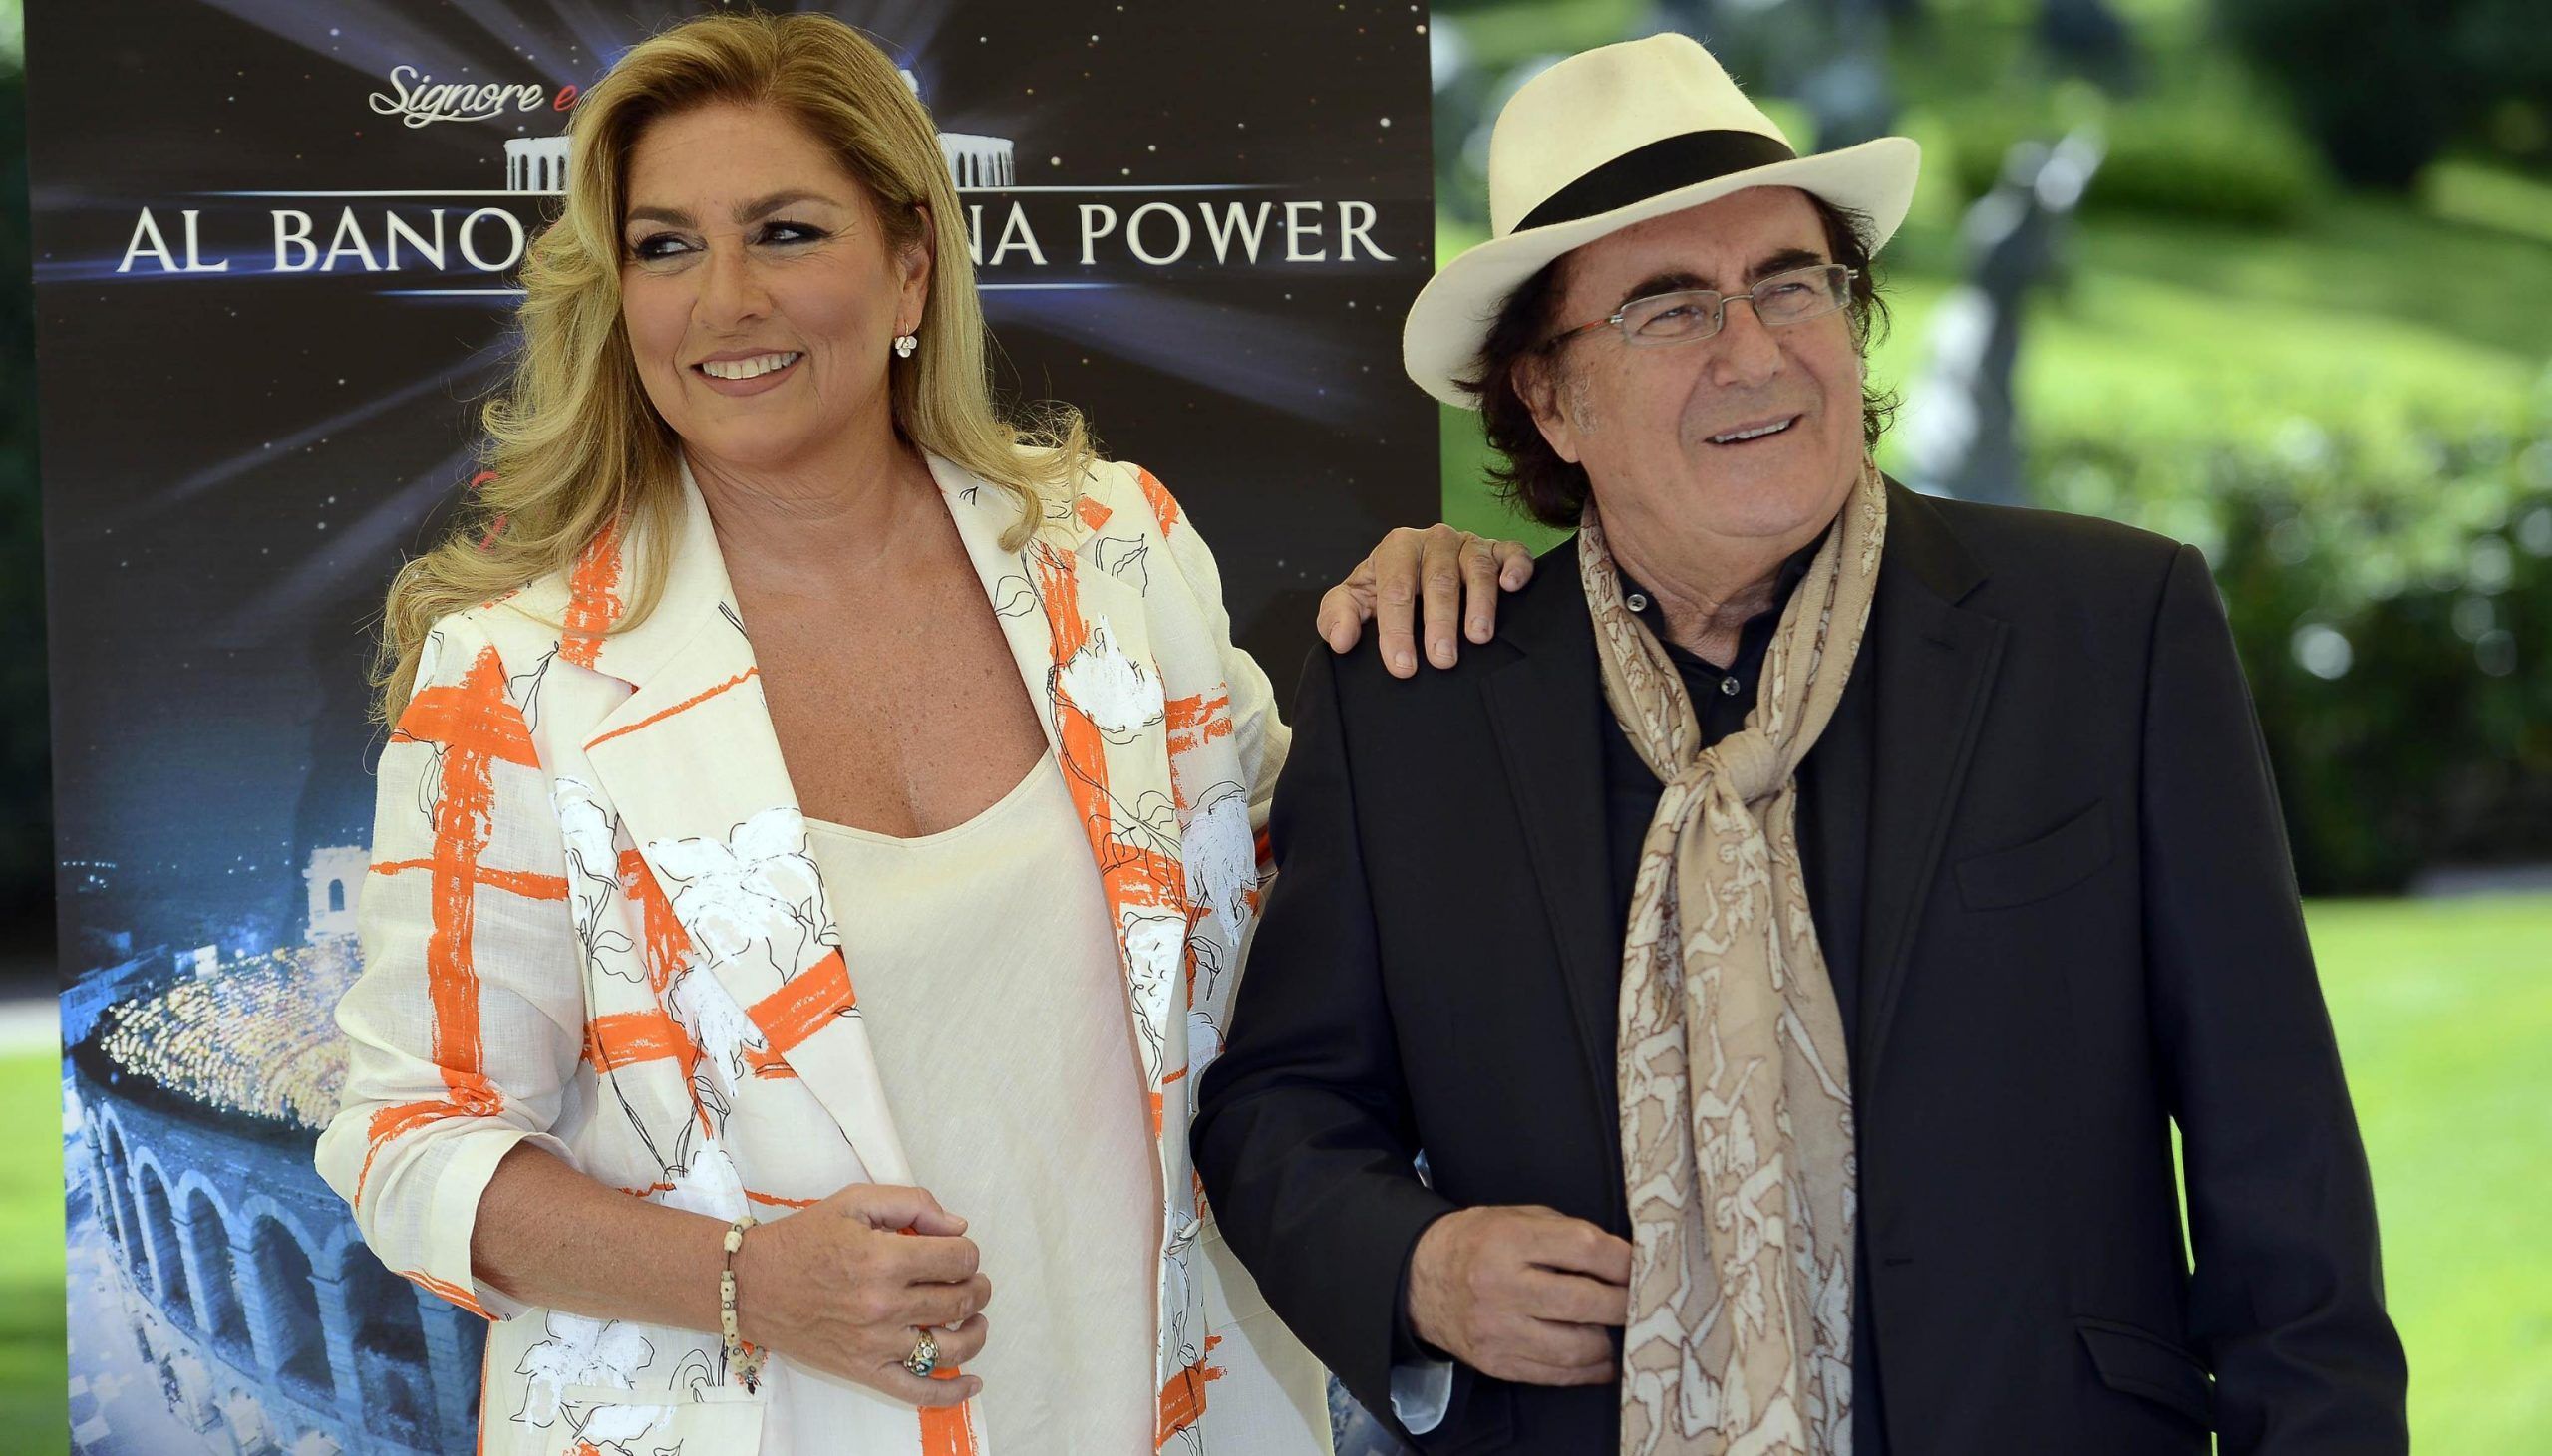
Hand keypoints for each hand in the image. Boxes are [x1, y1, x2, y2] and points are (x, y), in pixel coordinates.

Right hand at [731, 1183, 992, 1407]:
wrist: (752, 1284)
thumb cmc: (804, 1239)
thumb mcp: (856, 1201)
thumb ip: (912, 1204)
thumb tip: (958, 1228)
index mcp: (884, 1259)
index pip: (959, 1259)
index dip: (967, 1251)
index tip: (957, 1251)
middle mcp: (884, 1306)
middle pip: (961, 1300)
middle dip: (977, 1286)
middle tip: (970, 1280)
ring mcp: (876, 1344)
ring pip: (951, 1346)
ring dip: (976, 1331)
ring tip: (973, 1319)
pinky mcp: (864, 1370)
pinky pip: (918, 1391)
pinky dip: (952, 1392)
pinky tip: (972, 1382)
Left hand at [1317, 524, 1535, 677]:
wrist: (1417, 573)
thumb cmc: (1385, 591)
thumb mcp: (1355, 601)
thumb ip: (1337, 617)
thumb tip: (1341, 640)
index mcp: (1396, 548)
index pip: (1395, 589)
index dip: (1397, 629)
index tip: (1402, 666)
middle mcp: (1434, 539)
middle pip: (1438, 580)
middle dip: (1439, 622)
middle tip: (1442, 660)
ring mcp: (1469, 543)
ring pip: (1476, 568)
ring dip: (1479, 603)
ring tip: (1478, 638)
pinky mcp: (1499, 550)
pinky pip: (1513, 553)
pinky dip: (1516, 567)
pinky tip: (1513, 587)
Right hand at [1406, 1205, 1630, 1386]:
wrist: (1420, 1279)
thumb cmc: (1479, 1242)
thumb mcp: (1517, 1217)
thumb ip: (1567, 1233)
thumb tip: (1623, 1260)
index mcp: (1509, 1240)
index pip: (1584, 1249)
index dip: (1622, 1260)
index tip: (1639, 1265)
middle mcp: (1502, 1287)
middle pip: (1585, 1301)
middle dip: (1624, 1303)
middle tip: (1639, 1300)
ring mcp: (1498, 1331)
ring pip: (1575, 1348)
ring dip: (1608, 1341)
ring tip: (1616, 1330)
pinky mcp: (1497, 1363)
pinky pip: (1555, 1375)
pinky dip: (1587, 1370)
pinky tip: (1599, 1358)